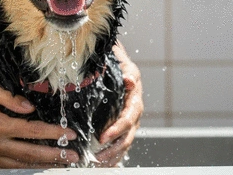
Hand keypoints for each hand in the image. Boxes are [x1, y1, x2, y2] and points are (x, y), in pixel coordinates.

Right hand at [0, 81, 78, 167]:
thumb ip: (10, 98)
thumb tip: (31, 107)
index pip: (32, 130)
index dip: (53, 133)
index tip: (69, 133)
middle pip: (31, 152)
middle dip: (55, 155)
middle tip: (73, 157)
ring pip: (21, 165)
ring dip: (43, 164)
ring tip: (60, 164)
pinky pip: (8, 168)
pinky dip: (25, 168)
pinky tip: (36, 165)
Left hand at [95, 44, 142, 166]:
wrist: (124, 70)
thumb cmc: (123, 68)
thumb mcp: (126, 67)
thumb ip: (128, 74)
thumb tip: (129, 80)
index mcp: (135, 102)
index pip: (127, 120)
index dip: (116, 130)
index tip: (103, 137)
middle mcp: (134, 116)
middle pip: (126, 138)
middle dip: (113, 149)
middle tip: (97, 157)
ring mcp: (130, 123)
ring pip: (124, 144)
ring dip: (112, 156)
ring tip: (98, 164)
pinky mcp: (124, 127)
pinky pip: (121, 144)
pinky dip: (113, 156)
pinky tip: (104, 164)